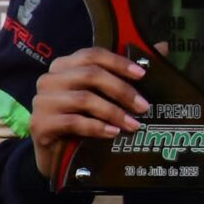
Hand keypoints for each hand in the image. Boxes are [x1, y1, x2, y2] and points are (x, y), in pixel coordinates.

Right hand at [30, 47, 150, 178]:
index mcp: (65, 66)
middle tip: (144, 107)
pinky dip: (97, 127)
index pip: (93, 55)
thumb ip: (128, 73)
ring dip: (114, 112)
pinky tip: (113, 133)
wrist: (55, 155)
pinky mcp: (40, 124)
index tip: (143, 75)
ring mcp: (42, 101)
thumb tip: (163, 47)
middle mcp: (50, 79)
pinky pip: (73, 122)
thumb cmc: (83, 120)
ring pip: (84, 99)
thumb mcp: (104, 97)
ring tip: (133, 125)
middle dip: (122, 90)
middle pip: (91, 75)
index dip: (119, 62)